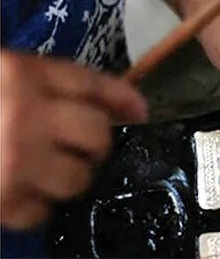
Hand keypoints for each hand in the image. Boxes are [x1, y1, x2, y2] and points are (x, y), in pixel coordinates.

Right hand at [0, 52, 147, 228]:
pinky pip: (39, 213)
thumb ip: (44, 81)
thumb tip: (105, 102)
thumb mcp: (4, 73)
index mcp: (24, 75)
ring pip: (77, 178)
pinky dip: (37, 208)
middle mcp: (27, 116)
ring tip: (55, 174)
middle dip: (97, 143)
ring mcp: (13, 163)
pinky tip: (23, 196)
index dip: (122, 99)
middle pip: (97, 134)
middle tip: (86, 149)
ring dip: (72, 178)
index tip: (138, 112)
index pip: (92, 84)